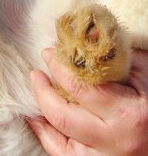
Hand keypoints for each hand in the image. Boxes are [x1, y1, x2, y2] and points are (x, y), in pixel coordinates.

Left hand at [28, 47, 147, 154]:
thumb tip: (86, 32)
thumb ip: (115, 55)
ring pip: (59, 141)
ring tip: (36, 94)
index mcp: (127, 113)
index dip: (58, 68)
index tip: (48, 54)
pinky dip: (47, 137)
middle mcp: (114, 140)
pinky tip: (39, 121)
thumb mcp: (143, 74)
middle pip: (63, 116)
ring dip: (41, 115)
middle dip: (42, 91)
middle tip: (36, 73)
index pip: (80, 88)